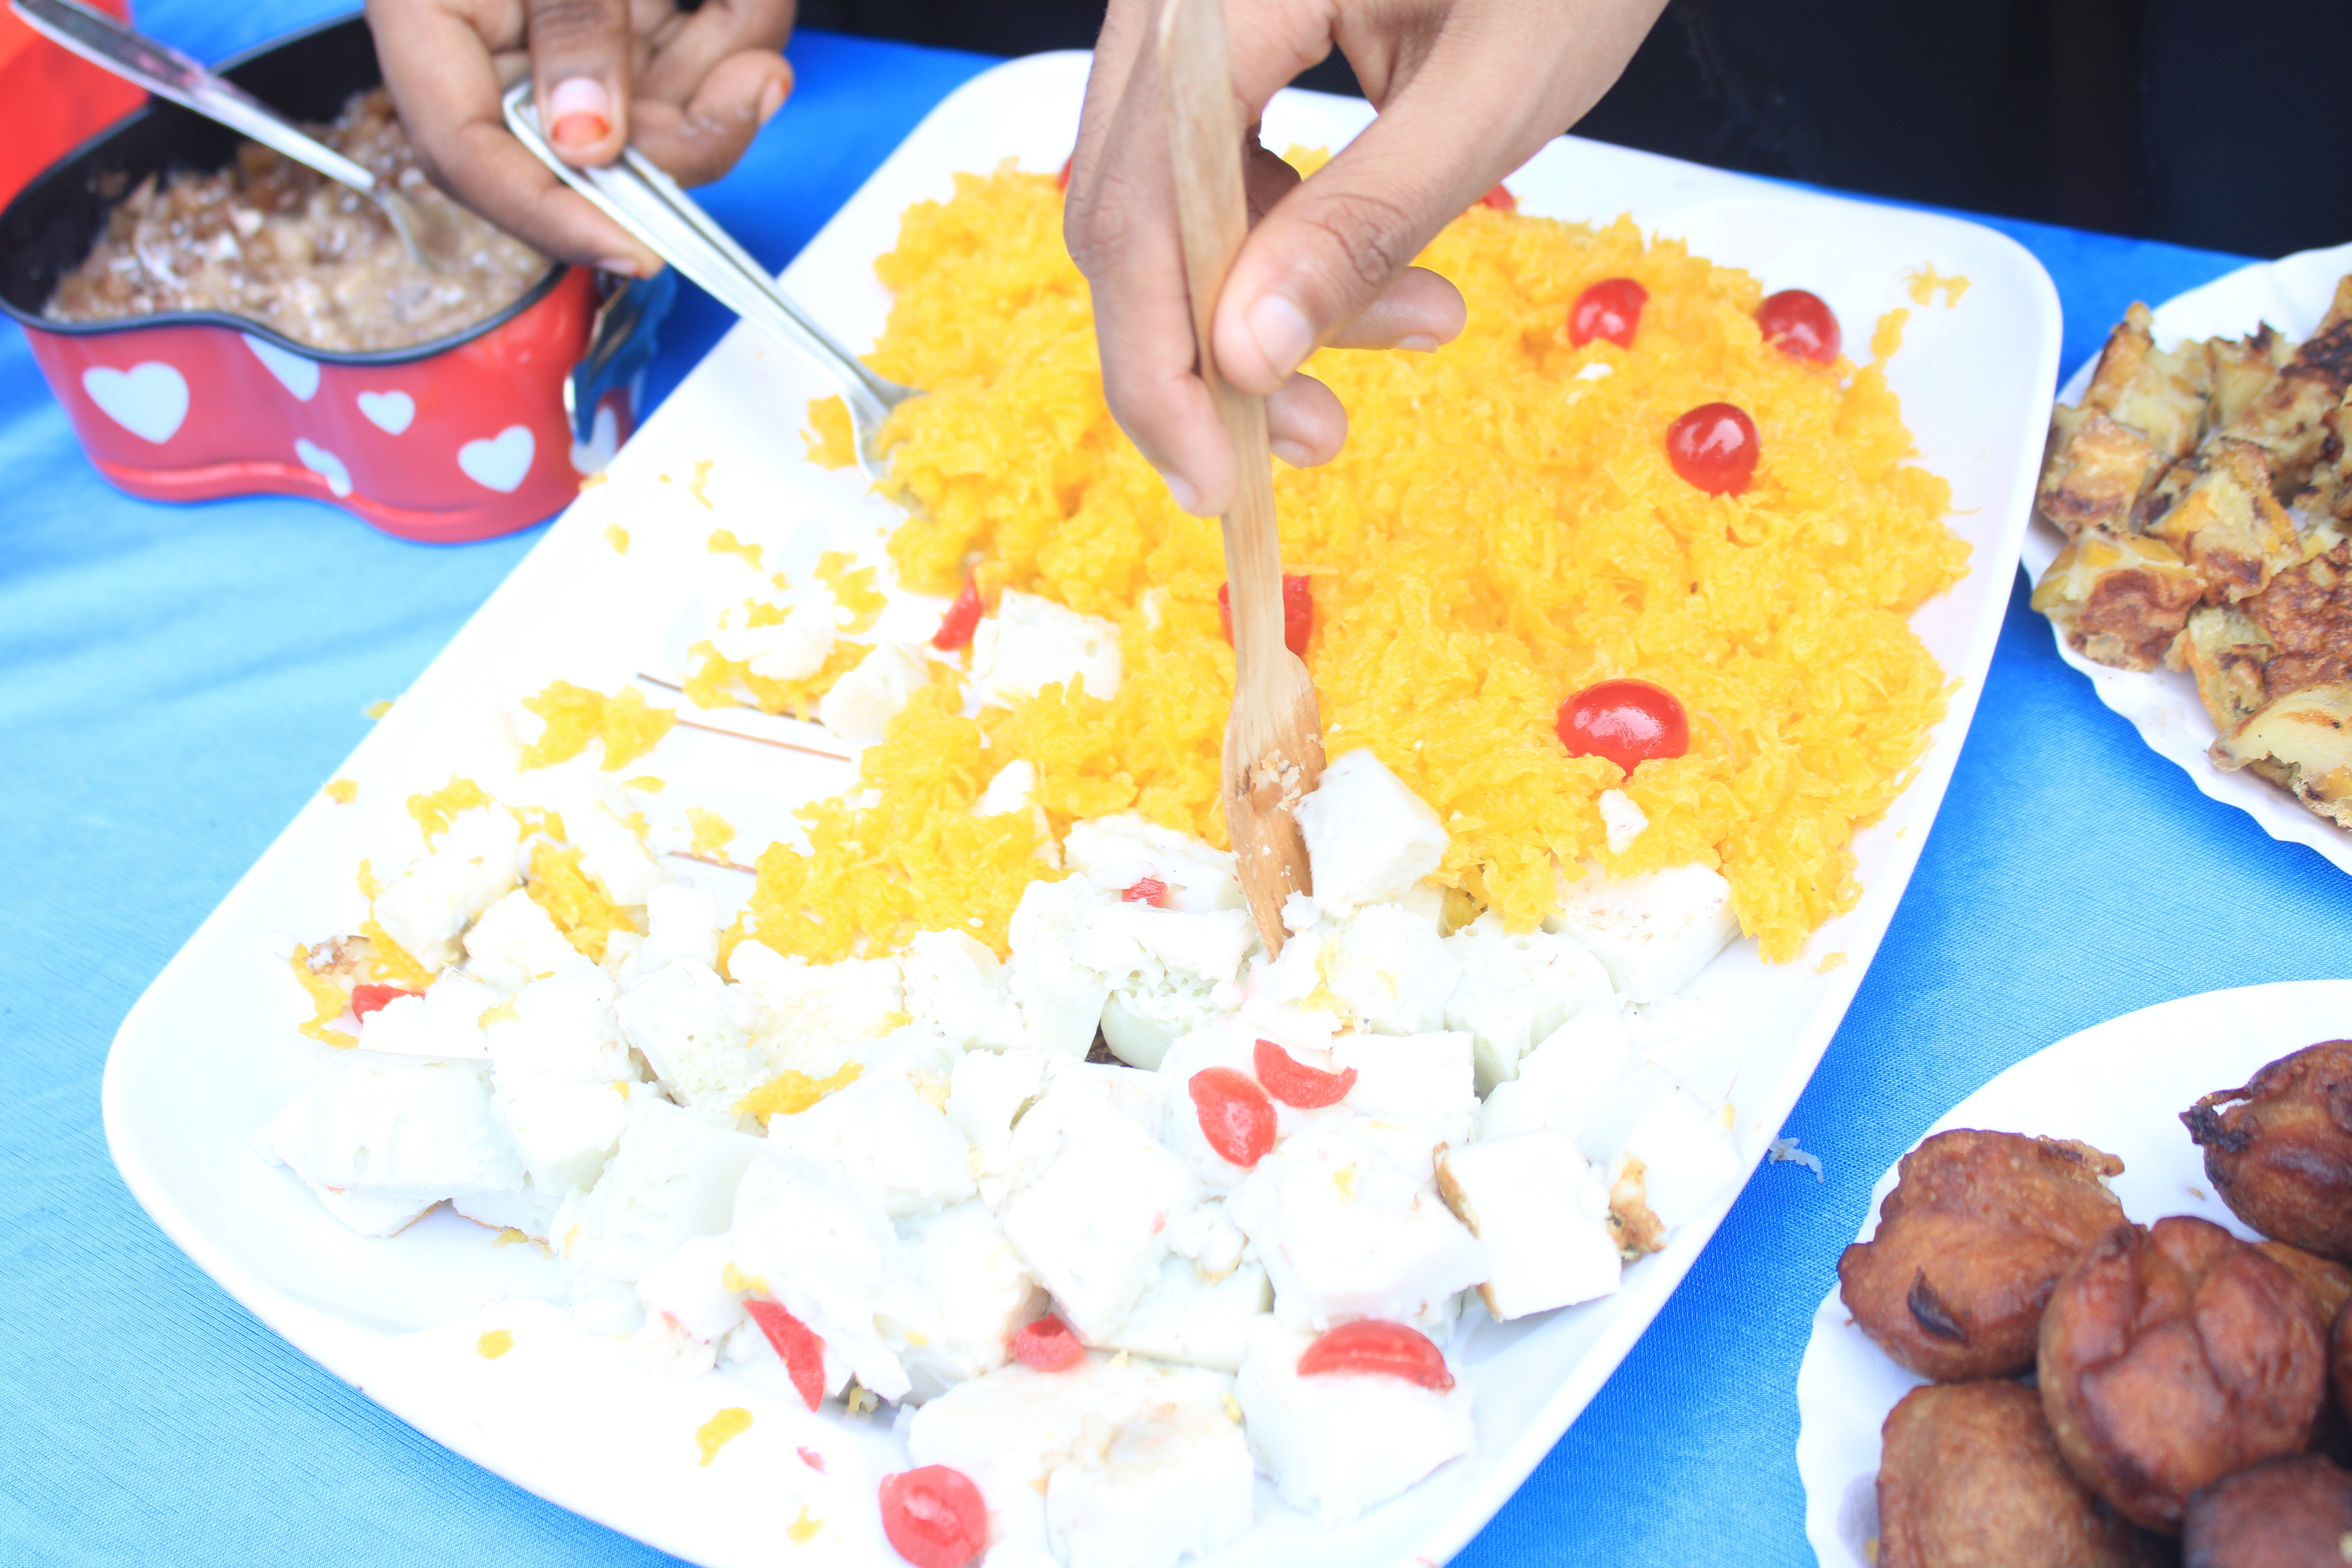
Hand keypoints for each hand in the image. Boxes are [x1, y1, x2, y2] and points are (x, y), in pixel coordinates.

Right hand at [367, 0, 796, 273]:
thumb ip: (573, 20)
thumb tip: (585, 140)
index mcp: (430, 8)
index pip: (467, 150)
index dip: (547, 213)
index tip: (635, 248)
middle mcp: (499, 29)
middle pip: (585, 152)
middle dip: (685, 131)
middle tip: (752, 88)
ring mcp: (576, 25)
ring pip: (661, 112)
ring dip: (728, 71)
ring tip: (747, 9)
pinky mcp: (643, 11)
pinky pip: (700, 58)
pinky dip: (739, 27)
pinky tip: (745, 0)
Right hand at [1066, 0, 1665, 514]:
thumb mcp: (1491, 93)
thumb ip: (1364, 221)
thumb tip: (1246, 357)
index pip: (1134, 207)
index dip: (1159, 366)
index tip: (1216, 480)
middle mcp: (1172, 2)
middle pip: (1129, 215)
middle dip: (1215, 353)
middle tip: (1319, 438)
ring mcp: (1188, 19)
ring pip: (1171, 206)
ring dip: (1269, 303)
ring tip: (1423, 328)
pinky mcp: (1224, 40)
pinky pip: (1215, 172)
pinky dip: (1290, 244)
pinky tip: (1393, 276)